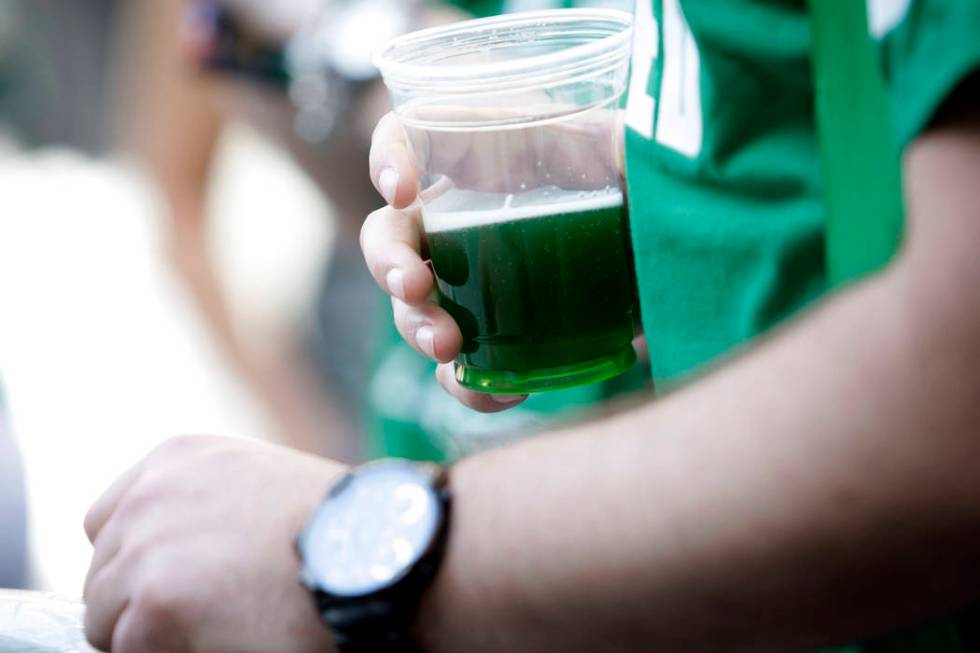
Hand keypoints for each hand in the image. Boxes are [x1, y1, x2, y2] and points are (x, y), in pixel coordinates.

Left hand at [83, 435, 343, 652]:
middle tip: (208, 612)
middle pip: (103, 574)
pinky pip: (131, 652)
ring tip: (222, 624)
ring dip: (153, 632)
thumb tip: (177, 558)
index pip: (108, 522)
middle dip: (143, 599)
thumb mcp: (259, 482)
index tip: (176, 582)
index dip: (140, 559)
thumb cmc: (339, 523)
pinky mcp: (153, 605)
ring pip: (108, 620)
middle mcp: (148, 495)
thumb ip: (204, 504)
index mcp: (175, 459)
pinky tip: (226, 635)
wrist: (375, 548)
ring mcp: (146, 549)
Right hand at [361, 111, 625, 411]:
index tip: (403, 190)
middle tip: (414, 287)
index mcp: (488, 153)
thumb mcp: (642, 150)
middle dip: (388, 260)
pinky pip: (459, 366)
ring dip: (415, 326)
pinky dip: (468, 385)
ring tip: (446, 346)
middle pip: (392, 232)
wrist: (680, 261)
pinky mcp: (499, 335)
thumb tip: (626, 152)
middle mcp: (466, 215)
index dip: (387, 154)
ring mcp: (474, 281)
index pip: (411, 135)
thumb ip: (630, 141)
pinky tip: (505, 393)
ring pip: (413, 305)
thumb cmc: (655, 192)